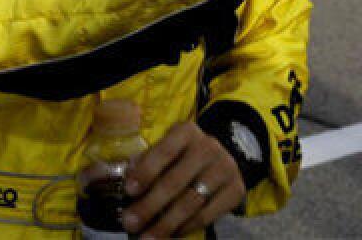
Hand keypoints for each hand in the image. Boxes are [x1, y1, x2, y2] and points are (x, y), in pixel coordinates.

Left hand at [121, 121, 244, 238]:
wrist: (221, 161)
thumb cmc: (183, 157)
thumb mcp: (166, 150)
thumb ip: (146, 161)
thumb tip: (124, 177)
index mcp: (187, 132)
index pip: (165, 151)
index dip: (146, 171)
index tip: (128, 191)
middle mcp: (209, 146)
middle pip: (175, 181)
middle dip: (149, 205)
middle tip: (130, 223)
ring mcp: (225, 168)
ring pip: (191, 202)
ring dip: (165, 224)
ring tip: (146, 238)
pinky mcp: (236, 189)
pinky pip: (207, 215)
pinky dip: (186, 228)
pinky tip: (170, 235)